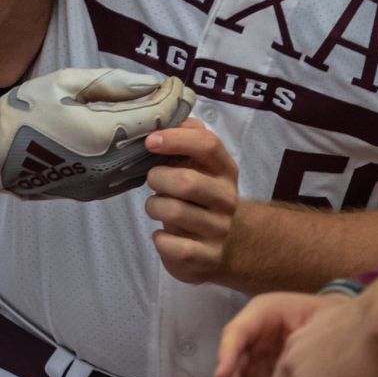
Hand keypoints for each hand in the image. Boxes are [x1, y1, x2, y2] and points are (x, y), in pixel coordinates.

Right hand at [0, 69, 196, 200]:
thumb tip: (150, 84)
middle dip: (173, 119)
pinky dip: (142, 157)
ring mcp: (103, 181)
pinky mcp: (96, 191)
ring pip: (148, 161)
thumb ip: (113, 83)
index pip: (157, 116)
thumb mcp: (66, 83)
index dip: (172, 97)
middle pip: (160, 141)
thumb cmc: (25, 111)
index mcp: (103, 133)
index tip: (178, 83)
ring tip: (165, 120)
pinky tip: (141, 143)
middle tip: (180, 100)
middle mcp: (110, 163)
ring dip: (161, 141)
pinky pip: (131, 174)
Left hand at [145, 120, 239, 285]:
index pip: (207, 144)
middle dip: (158, 179)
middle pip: (186, 181)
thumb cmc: (198, 196)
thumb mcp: (198, 166)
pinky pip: (171, 245)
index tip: (150, 141)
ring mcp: (219, 230)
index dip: (175, 139)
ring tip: (157, 207)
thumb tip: (169, 119)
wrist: (221, 246)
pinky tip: (162, 234)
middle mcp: (227, 199)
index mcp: (224, 170)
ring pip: (174, 211)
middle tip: (153, 182)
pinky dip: (159, 239)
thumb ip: (187, 138)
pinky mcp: (207, 257)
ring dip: (154, 206)